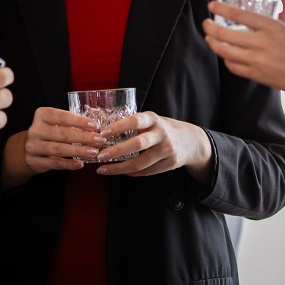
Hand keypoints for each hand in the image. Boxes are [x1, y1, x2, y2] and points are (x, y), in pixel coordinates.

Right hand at [2, 107, 103, 188]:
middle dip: (83, 137)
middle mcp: (35, 130)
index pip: (61, 117)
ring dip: (78, 151)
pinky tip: (80, 164)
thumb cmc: (48, 133)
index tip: (94, 126)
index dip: (78, 121)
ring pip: (59, 149)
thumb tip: (95, 120)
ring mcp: (33, 146)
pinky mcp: (34, 161)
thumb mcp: (56, 123)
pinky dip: (69, 164)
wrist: (27, 149)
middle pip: (62, 134)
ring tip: (93, 152)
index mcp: (41, 115)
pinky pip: (54, 163)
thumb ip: (73, 121)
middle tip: (99, 140)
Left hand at [92, 112, 212, 183]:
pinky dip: (130, 173)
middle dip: (117, 151)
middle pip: (138, 144)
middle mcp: (162, 134)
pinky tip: (119, 171)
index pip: (135, 120)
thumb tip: (94, 112)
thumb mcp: (149, 120)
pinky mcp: (170, 164)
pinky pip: (146, 172)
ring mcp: (167, 150)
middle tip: (100, 155)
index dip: (119, 126)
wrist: (190, 141)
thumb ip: (127, 119)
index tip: (103, 133)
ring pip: (141, 163)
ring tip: (103, 169)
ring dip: (120, 168)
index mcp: (153, 119)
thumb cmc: (161, 129)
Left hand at [203, 0, 284, 99]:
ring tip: (210, 37)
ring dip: (213, 43)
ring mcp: (258, 61)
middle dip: (210, 27)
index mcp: (272, 27)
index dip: (221, 8)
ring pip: (225, 52)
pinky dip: (226, 58)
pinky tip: (226, 53)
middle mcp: (262, 44)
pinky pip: (233, 67)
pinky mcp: (257, 75)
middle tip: (206, 23)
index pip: (239, 15)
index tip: (212, 4)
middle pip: (226, 34)